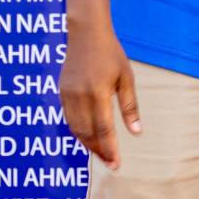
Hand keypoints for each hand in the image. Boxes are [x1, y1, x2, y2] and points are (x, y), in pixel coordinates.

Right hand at [60, 22, 139, 168]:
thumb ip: (130, 106)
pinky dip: (78, 132)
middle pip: (88, 133)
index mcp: (98, 93)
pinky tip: (88, 137)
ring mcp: (68, 95)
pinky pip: (69, 119)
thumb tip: (136, 132)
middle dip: (99, 151)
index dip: (110, 150)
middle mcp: (80, 97)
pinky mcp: (61, 93)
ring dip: (88, 144)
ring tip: (101, 154)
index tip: (117, 164)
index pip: (104, 129)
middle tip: (110, 164)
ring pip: (76, 129)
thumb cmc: (111, 54)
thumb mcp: (126, 78)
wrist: (86, 34)